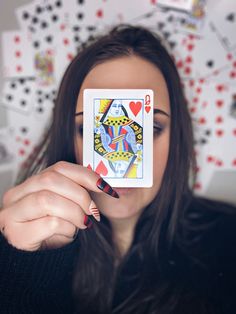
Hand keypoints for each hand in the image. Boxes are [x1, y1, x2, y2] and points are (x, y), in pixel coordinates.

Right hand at [0, 161, 117, 250]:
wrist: (39, 261)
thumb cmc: (54, 231)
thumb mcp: (66, 206)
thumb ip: (77, 191)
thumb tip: (105, 185)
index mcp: (30, 184)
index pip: (59, 168)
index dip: (85, 175)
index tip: (104, 187)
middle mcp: (16, 195)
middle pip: (51, 180)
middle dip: (80, 195)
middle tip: (93, 211)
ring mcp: (13, 214)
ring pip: (47, 200)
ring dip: (74, 213)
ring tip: (83, 223)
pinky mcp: (18, 234)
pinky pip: (50, 223)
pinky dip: (67, 228)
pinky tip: (69, 234)